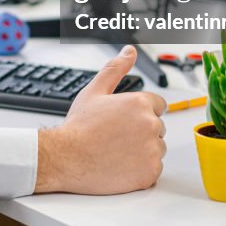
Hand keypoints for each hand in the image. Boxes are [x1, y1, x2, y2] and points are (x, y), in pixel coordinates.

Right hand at [35, 46, 166, 193]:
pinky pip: (153, 169)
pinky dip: (141, 169)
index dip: (138, 112)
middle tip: (115, 136)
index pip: (157, 105)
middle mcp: (151, 125)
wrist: (67, 159)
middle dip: (141, 131)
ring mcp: (152, 151)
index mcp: (140, 104)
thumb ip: (116, 68)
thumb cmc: (79, 127)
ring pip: (157, 148)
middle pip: (157, 127)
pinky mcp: (150, 173)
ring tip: (116, 150)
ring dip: (143, 150)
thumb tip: (130, 52)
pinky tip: (121, 164)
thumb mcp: (95, 91)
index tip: (123, 120)